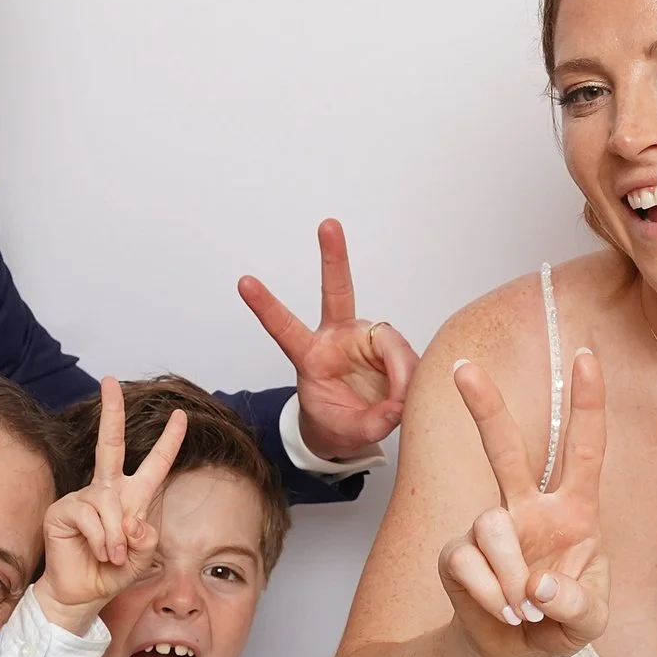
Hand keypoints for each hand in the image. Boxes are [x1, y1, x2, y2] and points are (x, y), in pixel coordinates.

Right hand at [32, 375, 190, 629]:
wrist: (82, 593)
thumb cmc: (111, 572)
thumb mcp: (141, 557)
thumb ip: (145, 538)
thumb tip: (132, 521)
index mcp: (132, 497)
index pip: (153, 464)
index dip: (168, 441)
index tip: (180, 415)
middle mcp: (107, 491)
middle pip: (108, 443)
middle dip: (111, 411)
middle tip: (109, 380)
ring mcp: (82, 497)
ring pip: (109, 503)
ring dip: (116, 535)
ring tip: (113, 556)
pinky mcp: (63, 510)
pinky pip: (89, 516)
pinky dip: (101, 538)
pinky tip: (99, 552)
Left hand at [239, 219, 419, 461]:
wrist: (352, 427)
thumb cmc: (336, 421)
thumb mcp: (344, 430)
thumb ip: (369, 423)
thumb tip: (399, 406)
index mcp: (310, 355)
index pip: (284, 327)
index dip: (265, 306)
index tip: (244, 283)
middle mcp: (337, 337)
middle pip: (337, 292)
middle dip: (334, 257)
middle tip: (328, 225)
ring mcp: (365, 339)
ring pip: (390, 342)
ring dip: (400, 371)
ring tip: (398, 401)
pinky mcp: (390, 348)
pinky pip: (409, 358)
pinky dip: (411, 378)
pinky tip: (409, 395)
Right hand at [436, 348, 608, 656]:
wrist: (512, 653)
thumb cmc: (558, 621)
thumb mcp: (589, 621)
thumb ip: (577, 605)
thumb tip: (537, 585)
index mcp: (574, 511)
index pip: (584, 450)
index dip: (588, 403)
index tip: (587, 356)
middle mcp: (529, 509)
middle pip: (506, 449)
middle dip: (485, 408)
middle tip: (463, 367)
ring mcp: (489, 529)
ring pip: (491, 526)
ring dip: (511, 573)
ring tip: (524, 610)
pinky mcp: (457, 554)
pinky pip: (468, 562)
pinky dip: (490, 594)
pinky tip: (503, 613)